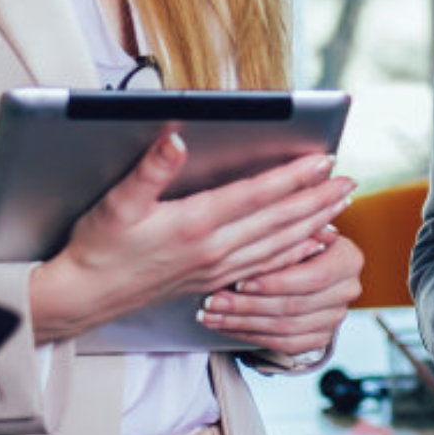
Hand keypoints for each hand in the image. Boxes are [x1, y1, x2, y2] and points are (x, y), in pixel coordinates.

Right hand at [30, 131, 355, 340]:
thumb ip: (150, 169)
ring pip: (278, 245)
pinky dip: (293, 252)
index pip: (255, 196)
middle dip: (316, 199)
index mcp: (194, 225)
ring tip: (339, 206)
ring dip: (313, 223)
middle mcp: (214, 250)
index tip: (321, 160)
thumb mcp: (116, 202)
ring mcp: (217, 270)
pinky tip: (307, 244)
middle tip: (347, 179)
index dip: (292, 177)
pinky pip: (267, 266)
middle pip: (277, 222)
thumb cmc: (98, 247)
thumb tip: (176, 137)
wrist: (86, 296)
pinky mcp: (214, 281)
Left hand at [196, 230, 363, 354]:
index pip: (312, 277)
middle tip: (212, 301)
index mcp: (348, 258)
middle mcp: (348, 290)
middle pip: (295, 305)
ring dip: (242, 322)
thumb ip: (284, 228)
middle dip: (248, 305)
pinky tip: (223, 326)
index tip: (238, 281)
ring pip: (286, 327)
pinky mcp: (320, 337)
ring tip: (209, 314)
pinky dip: (250, 335)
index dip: (274, 282)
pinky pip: (284, 344)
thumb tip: (266, 215)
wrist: (302, 261)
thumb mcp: (290, 226)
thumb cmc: (289, 235)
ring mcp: (336, 317)